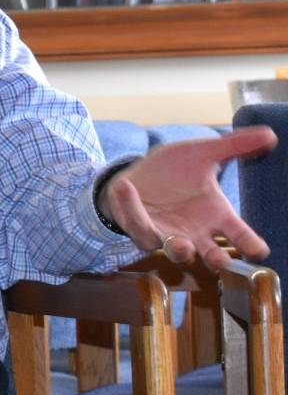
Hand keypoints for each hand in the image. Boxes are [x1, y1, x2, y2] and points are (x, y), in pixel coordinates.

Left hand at [98, 125, 276, 270]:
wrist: (139, 175)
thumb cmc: (175, 170)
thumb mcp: (202, 154)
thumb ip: (233, 147)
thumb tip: (270, 135)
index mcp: (215, 215)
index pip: (238, 234)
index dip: (250, 244)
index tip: (259, 251)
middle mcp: (195, 231)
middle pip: (210, 253)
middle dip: (215, 258)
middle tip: (219, 259)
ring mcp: (168, 234)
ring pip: (176, 250)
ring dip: (179, 249)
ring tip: (182, 244)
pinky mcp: (141, 227)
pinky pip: (137, 223)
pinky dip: (130, 206)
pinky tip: (125, 186)